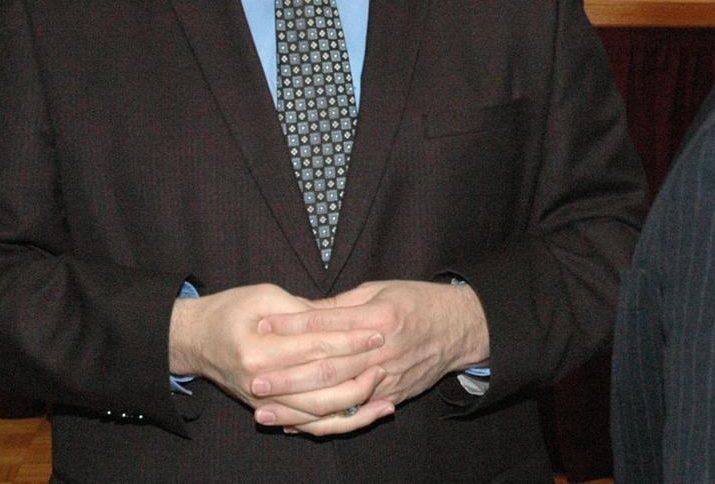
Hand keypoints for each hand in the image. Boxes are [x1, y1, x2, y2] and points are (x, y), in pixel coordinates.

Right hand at [168, 283, 391, 432]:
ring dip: (356, 405)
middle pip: (322, 383)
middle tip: (388, 356)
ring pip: (319, 413)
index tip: (379, 330)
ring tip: (385, 392)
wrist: (195, 340)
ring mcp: (264, 402)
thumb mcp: (265, 296)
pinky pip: (309, 426)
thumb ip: (303, 310)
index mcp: (260, 349)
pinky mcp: (270, 411)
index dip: (351, 339)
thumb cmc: (230, 310)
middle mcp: (261, 382)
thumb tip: (342, 318)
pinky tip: (365, 414)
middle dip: (359, 370)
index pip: (317, 347)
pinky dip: (339, 423)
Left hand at [250, 280, 489, 433]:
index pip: (326, 323)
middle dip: (287, 376)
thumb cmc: (418, 301)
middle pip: (327, 367)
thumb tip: (303, 311)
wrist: (459, 328)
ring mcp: (387, 377)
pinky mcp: (391, 396)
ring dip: (298, 407)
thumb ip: (343, 304)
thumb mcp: (381, 290)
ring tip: (264, 411)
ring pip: (336, 398)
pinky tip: (296, 425)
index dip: (292, 325)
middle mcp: (382, 350)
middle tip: (255, 380)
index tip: (262, 325)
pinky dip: (322, 422)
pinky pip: (352, 414)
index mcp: (378, 317)